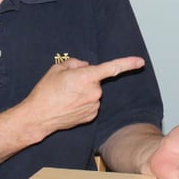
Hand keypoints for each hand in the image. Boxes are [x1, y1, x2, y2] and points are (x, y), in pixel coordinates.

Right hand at [20, 56, 144, 140]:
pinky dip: (83, 103)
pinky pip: (91, 104)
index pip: (112, 68)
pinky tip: (69, 105)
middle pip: (96, 80)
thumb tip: (86, 67)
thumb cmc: (45, 91)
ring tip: (65, 96)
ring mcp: (94, 106)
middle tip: (67, 84)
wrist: (38, 117)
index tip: (140, 62)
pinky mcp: (91, 116)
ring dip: (83, 92)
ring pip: (93, 93)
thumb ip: (76, 63)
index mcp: (86, 77)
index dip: (128, 63)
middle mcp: (94, 92)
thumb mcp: (57, 68)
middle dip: (85, 79)